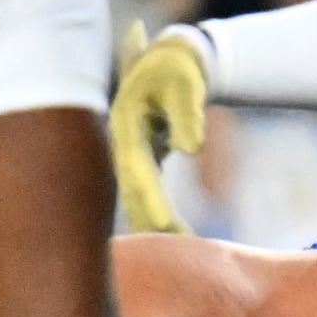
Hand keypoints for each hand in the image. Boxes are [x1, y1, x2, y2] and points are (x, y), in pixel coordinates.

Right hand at [110, 24, 209, 235]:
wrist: (167, 58)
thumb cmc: (177, 68)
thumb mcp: (185, 84)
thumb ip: (188, 113)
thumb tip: (193, 149)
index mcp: (128, 127)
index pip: (137, 171)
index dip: (150, 200)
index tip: (165, 227)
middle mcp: (123, 147)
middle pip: (134, 194)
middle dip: (150, 225)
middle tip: (173, 256)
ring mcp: (130, 157)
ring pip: (137, 199)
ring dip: (153, 228)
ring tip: (181, 257)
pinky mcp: (141, 163)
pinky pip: (146, 195)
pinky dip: (158, 218)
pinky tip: (178, 239)